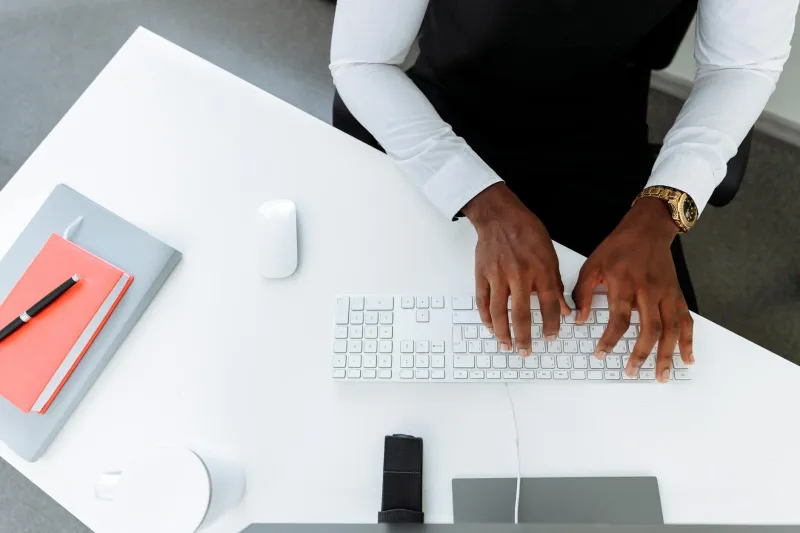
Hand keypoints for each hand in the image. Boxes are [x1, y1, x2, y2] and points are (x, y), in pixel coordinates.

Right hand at [463, 183, 569, 355]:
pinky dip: (486, 318)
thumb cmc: (526, 231)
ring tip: (506, 345)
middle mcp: (519, 274)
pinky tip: (491, 328)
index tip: (551, 337)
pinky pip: (482, 301)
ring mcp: (498, 275)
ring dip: (502, 333)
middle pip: (520, 314)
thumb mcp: (550, 255)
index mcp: (540, 269)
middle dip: (524, 337)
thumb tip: (564, 309)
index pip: (548, 305)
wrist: (499, 216)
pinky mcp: (482, 274)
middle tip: (526, 351)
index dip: (551, 324)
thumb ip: (556, 284)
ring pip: (498, 312)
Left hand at [572, 197, 694, 382]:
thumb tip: (579, 319)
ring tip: (661, 376)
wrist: (647, 229)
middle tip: (632, 371)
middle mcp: (649, 290)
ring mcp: (667, 294)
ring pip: (671, 329)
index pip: (620, 318)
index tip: (601, 354)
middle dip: (641, 353)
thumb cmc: (618, 248)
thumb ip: (583, 293)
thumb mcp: (593, 265)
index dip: (610, 339)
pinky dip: (688, 341)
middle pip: (650, 328)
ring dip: (667, 355)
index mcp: (625, 283)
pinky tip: (687, 359)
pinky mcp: (678, 295)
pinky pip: (686, 321)